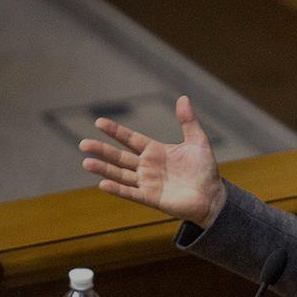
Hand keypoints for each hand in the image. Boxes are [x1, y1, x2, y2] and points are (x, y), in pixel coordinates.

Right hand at [79, 95, 225, 227]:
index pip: (130, 139)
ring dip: (104, 169)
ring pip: (121, 174)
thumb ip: (188, 122)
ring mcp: (147, 183)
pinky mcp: (151, 198)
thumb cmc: (205, 170)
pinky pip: (131, 193)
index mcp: (156, 151)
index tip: (98, 122)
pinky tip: (103, 184)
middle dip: (102, 150)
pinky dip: (118, 189)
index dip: (115, 131)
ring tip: (86, 162)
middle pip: (120, 157)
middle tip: (83, 144)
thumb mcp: (197, 142)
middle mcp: (147, 166)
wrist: (213, 196)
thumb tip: (183, 98)